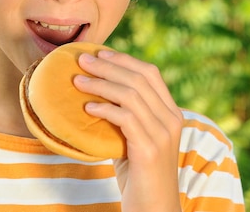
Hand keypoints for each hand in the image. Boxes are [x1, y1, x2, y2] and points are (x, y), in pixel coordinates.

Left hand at [75, 50, 183, 211]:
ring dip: (100, 84)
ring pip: (131, 95)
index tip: (100, 53)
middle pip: (139, 79)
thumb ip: (126, 117)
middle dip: (108, 66)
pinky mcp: (150, 149)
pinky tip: (87, 108)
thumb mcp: (135, 139)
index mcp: (172, 113)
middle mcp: (172, 119)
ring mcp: (163, 134)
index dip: (125, 60)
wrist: (154, 208)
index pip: (151, 73)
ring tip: (77, 81)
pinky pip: (125, 118)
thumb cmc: (140, 175)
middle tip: (82, 60)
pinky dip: (104, 108)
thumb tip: (95, 95)